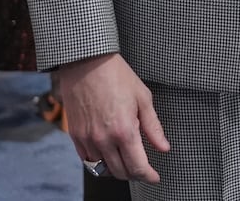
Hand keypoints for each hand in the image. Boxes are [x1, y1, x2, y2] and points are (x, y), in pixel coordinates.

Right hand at [56, 52, 169, 182]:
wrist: (86, 62)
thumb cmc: (116, 75)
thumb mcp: (143, 98)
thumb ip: (153, 127)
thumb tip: (164, 148)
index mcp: (124, 131)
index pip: (137, 167)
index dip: (148, 176)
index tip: (154, 177)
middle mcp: (104, 139)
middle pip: (120, 172)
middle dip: (134, 173)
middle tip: (142, 167)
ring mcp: (87, 139)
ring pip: (102, 169)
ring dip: (116, 169)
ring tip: (125, 160)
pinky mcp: (75, 135)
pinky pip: (87, 159)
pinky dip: (99, 161)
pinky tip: (108, 153)